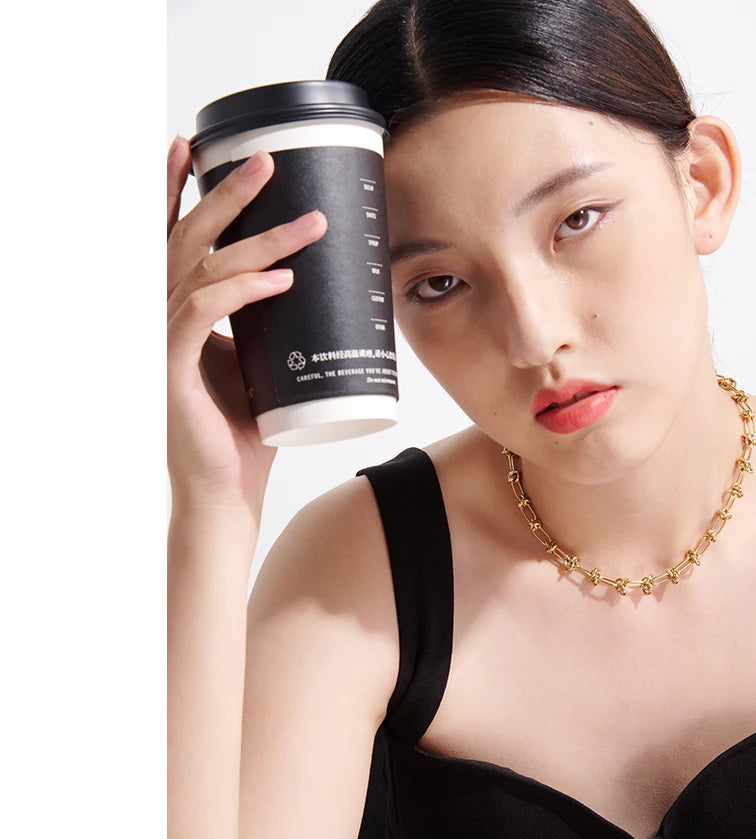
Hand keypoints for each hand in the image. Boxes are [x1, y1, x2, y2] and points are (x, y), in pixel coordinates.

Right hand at [166, 137, 327, 517]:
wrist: (227, 491)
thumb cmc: (247, 431)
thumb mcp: (263, 363)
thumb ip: (268, 324)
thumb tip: (310, 288)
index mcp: (178, 312)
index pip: (173, 241)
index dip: (177, 191)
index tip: (195, 145)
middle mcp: (162, 318)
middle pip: (188, 241)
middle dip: (226, 196)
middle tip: (268, 163)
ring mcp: (163, 342)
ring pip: (204, 272)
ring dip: (259, 243)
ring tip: (309, 225)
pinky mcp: (172, 369)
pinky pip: (203, 315)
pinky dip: (242, 293)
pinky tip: (279, 280)